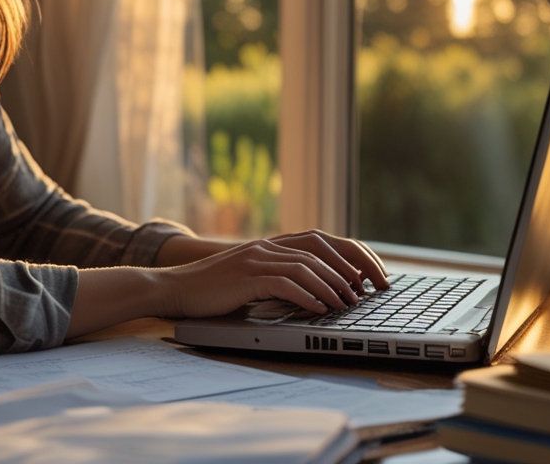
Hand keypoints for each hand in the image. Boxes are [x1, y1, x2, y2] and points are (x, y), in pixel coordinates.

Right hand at [156, 232, 388, 319]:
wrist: (175, 289)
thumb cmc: (215, 291)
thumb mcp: (253, 279)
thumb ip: (282, 278)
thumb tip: (322, 292)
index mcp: (272, 244)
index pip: (323, 240)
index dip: (352, 254)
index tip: (374, 273)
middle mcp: (267, 245)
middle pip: (322, 248)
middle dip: (352, 268)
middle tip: (373, 289)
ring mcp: (256, 258)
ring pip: (307, 266)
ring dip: (333, 285)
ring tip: (349, 304)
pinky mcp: (246, 276)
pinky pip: (284, 283)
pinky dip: (307, 295)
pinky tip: (321, 309)